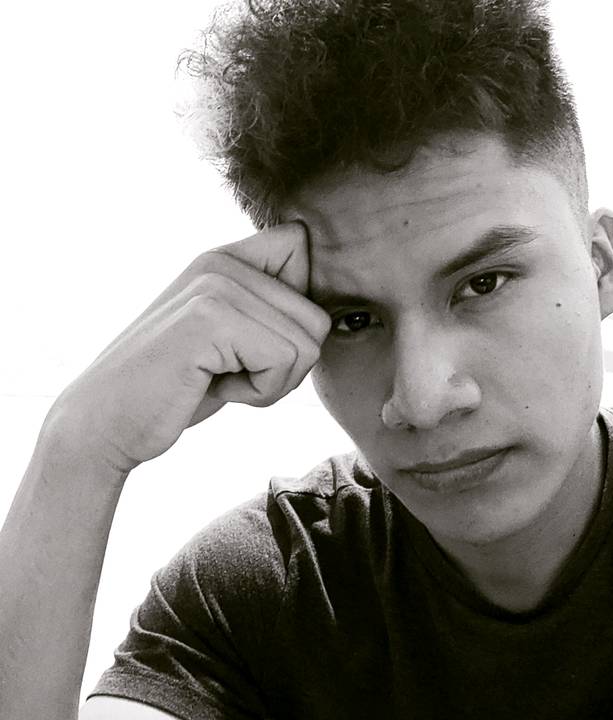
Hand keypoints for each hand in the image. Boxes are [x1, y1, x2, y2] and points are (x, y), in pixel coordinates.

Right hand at [48, 222, 329, 473]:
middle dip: (285, 365)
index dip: (296, 307)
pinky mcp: (211, 317)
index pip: (300, 244)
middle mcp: (221, 261)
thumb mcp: (229, 339)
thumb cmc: (177, 386)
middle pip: (317, 317)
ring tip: (220, 378)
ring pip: (309, 343)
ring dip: (273, 382)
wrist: (105, 423)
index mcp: (224, 258)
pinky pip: (284, 361)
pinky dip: (259, 393)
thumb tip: (327, 315)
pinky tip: (213, 387)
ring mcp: (216, 285)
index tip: (253, 341)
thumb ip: (267, 311)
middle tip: (231, 372)